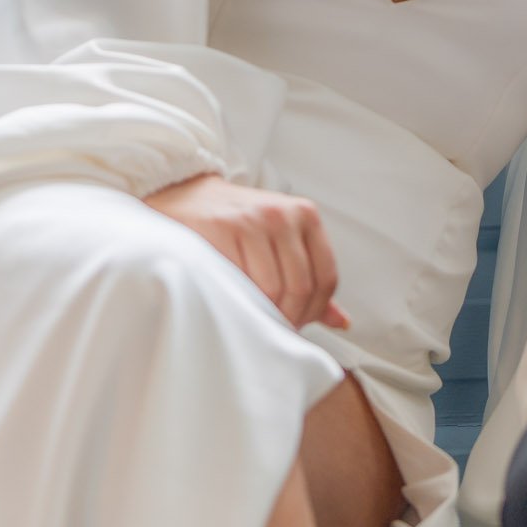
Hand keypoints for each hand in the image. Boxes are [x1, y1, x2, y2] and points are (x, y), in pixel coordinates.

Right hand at [143, 172, 349, 329]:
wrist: (184, 194)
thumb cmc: (237, 224)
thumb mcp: (280, 239)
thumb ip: (310, 277)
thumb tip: (341, 321)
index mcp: (305, 215)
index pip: (325, 278)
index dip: (313, 311)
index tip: (295, 325)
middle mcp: (282, 214)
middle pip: (300, 287)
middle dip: (287, 318)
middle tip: (270, 332)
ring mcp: (251, 220)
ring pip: (271, 288)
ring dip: (262, 315)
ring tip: (251, 322)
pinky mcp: (220, 229)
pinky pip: (238, 281)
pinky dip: (239, 303)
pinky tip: (232, 307)